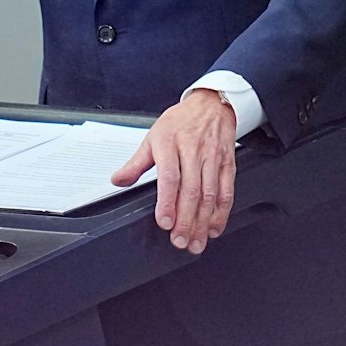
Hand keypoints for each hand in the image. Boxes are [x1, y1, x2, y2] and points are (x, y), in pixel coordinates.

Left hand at [110, 89, 236, 254]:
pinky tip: (215, 227)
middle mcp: (192, 150)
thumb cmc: (180, 122)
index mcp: (169, 143)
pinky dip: (222, 212)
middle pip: (191, 190)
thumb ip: (135, 163)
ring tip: (196, 241)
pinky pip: (227, 190)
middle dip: (186, 220)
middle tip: (180, 241)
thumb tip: (118, 180)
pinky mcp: (228, 162)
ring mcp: (212, 157)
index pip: (170, 177)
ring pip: (210, 194)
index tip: (164, 223)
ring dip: (203, 222)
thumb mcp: (152, 137)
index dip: (167, 202)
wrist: (211, 104)